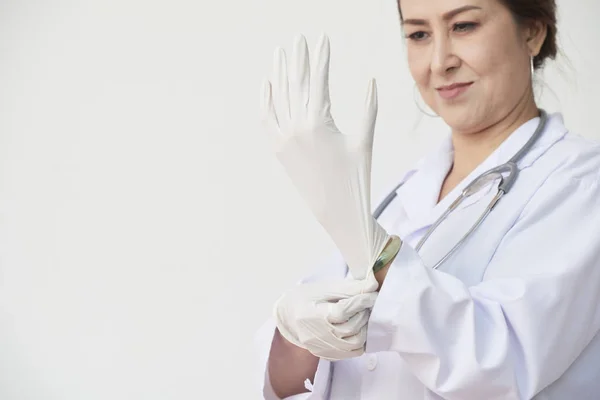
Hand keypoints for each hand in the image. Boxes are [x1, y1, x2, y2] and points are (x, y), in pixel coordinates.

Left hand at [260, 33, 388, 279]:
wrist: (337, 211)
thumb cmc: (356, 177)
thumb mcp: (365, 140)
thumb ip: (368, 108)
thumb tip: (371, 80)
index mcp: (319, 123)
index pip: (318, 81)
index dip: (321, 58)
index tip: (322, 39)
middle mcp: (296, 128)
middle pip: (295, 84)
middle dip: (298, 59)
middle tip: (300, 39)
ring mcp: (283, 139)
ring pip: (278, 98)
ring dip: (278, 73)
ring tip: (281, 53)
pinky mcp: (278, 150)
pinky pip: (266, 119)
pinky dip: (265, 100)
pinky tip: (267, 83)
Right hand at [273, 271, 378, 360]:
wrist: (289, 316)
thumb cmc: (306, 298)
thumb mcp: (324, 288)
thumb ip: (349, 287)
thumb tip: (373, 284)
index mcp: (311, 315)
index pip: (342, 311)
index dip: (360, 301)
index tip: (373, 293)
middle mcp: (316, 336)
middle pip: (351, 327)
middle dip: (364, 312)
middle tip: (367, 301)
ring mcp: (323, 349)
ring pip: (355, 342)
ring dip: (364, 326)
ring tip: (361, 314)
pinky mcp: (328, 355)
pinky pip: (353, 352)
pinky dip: (361, 339)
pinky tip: (358, 327)